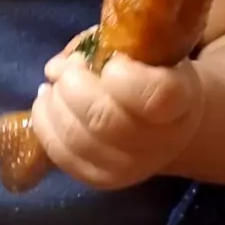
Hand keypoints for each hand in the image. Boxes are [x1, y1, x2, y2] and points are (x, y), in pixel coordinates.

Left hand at [31, 49, 203, 189]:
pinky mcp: (101, 179)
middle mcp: (160, 141)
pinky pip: (61, 154)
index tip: (113, 60)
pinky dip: (44, 121)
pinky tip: (47, 100)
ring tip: (56, 81)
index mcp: (180, 100)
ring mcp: (130, 167)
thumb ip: (107, 45)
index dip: (123, 75)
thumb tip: (59, 65)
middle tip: (70, 67)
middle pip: (104, 119)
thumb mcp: (145, 49)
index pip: (156, 95)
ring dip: (55, 102)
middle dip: (74, 85)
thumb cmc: (152, 73)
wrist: (167, 122)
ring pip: (77, 138)